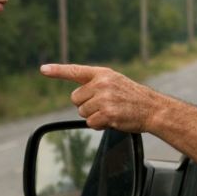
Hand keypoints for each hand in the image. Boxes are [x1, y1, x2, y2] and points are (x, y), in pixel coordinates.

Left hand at [40, 64, 160, 132]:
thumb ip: (96, 85)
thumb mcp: (115, 82)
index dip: (57, 70)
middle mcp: (102, 83)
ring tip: (111, 112)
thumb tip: (76, 98)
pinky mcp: (107, 113)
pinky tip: (112, 120)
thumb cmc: (133, 98)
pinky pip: (91, 123)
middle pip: (76, 99)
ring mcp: (104, 98)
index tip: (43, 69)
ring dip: (93, 116)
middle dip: (86, 106)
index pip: (75, 71)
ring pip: (82, 112)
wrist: (153, 109)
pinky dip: (99, 125)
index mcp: (102, 73)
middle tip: (104, 106)